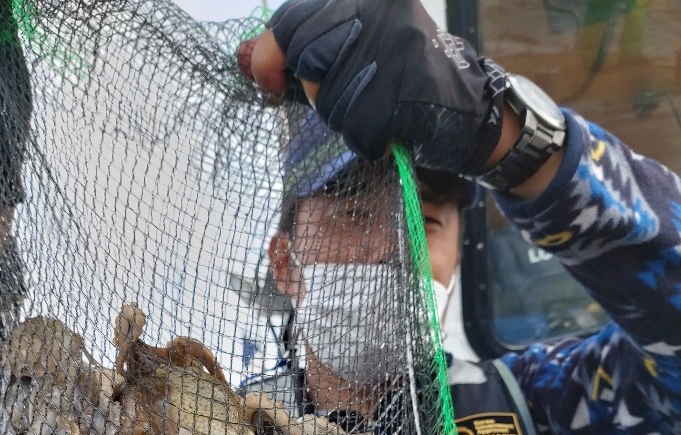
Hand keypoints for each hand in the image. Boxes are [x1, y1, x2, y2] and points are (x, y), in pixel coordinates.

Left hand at [239, 0, 506, 175]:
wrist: (468, 110)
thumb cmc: (405, 84)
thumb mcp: (357, 49)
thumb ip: (306, 52)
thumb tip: (248, 58)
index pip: (292, 22)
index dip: (270, 57)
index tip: (267, 83)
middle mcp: (379, 12)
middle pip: (306, 57)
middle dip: (316, 91)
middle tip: (347, 102)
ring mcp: (393, 48)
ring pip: (328, 98)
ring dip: (347, 120)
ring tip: (378, 113)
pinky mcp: (403, 89)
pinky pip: (356, 128)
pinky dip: (367, 140)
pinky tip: (390, 130)